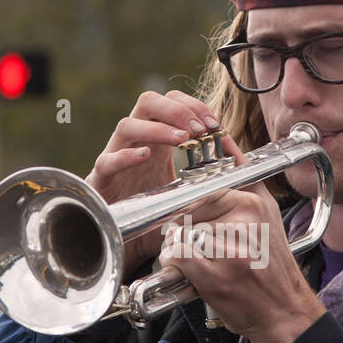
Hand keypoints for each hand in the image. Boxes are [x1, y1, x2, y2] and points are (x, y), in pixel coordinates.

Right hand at [85, 90, 221, 275]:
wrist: (126, 240)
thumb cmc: (157, 211)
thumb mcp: (188, 189)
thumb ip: (210, 175)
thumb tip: (240, 166)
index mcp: (157, 137)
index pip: (172, 102)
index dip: (193, 106)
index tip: (214, 125)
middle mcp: (135, 141)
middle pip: (148, 102)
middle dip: (177, 110)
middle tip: (199, 130)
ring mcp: (115, 156)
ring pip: (127, 125)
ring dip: (157, 128)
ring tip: (182, 139)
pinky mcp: (101, 179)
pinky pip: (107, 160)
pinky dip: (126, 156)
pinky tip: (145, 156)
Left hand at [157, 136, 325, 342]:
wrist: (284, 310)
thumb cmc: (270, 265)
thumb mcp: (266, 211)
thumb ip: (244, 175)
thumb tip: (223, 138)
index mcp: (253, 200)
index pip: (201, 187)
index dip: (193, 208)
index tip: (205, 225)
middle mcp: (243, 218)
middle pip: (186, 210)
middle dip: (186, 230)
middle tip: (209, 251)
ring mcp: (229, 245)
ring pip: (178, 232)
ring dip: (181, 249)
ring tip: (207, 264)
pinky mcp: (215, 271)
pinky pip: (175, 254)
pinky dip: (174, 265)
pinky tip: (192, 273)